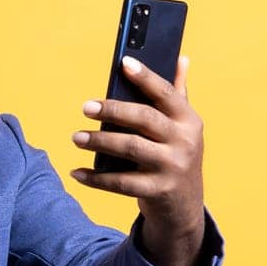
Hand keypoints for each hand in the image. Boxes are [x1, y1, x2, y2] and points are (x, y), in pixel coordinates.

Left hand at [70, 54, 204, 238]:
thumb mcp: (183, 128)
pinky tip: (76, 172)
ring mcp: (172, 167)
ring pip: (131, 148)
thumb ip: (178, 94)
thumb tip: (181, 59)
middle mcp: (185, 141)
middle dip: (113, 110)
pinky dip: (96, 178)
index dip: (146, 76)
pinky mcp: (158, 191)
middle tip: (86, 107)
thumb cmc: (176, 157)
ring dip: (100, 142)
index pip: (166, 93)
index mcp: (189, 120)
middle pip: (144, 119)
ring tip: (76, 138)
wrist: (184, 206)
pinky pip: (121, 183)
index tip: (123, 62)